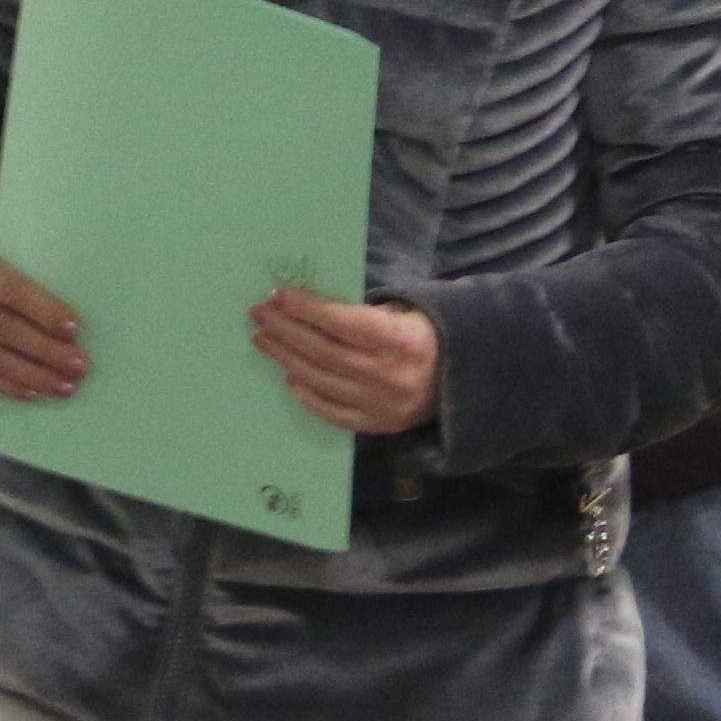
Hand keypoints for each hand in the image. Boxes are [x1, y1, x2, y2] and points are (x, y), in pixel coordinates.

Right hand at [0, 245, 86, 401]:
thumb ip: (21, 287)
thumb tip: (68, 327)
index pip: (10, 289)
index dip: (43, 310)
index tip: (73, 329)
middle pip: (3, 328)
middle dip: (46, 350)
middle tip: (79, 365)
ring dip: (32, 374)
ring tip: (64, 385)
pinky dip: (7, 385)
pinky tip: (33, 392)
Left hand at [252, 286, 437, 436]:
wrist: (461, 384)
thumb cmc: (426, 338)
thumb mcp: (407, 314)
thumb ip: (365, 313)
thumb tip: (313, 306)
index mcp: (398, 340)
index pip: (341, 322)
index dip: (306, 308)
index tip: (279, 295)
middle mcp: (386, 374)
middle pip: (323, 351)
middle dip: (286, 329)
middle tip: (259, 314)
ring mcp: (378, 403)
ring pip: (321, 379)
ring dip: (286, 358)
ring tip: (263, 340)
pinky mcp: (375, 424)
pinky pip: (332, 412)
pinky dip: (307, 395)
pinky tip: (288, 377)